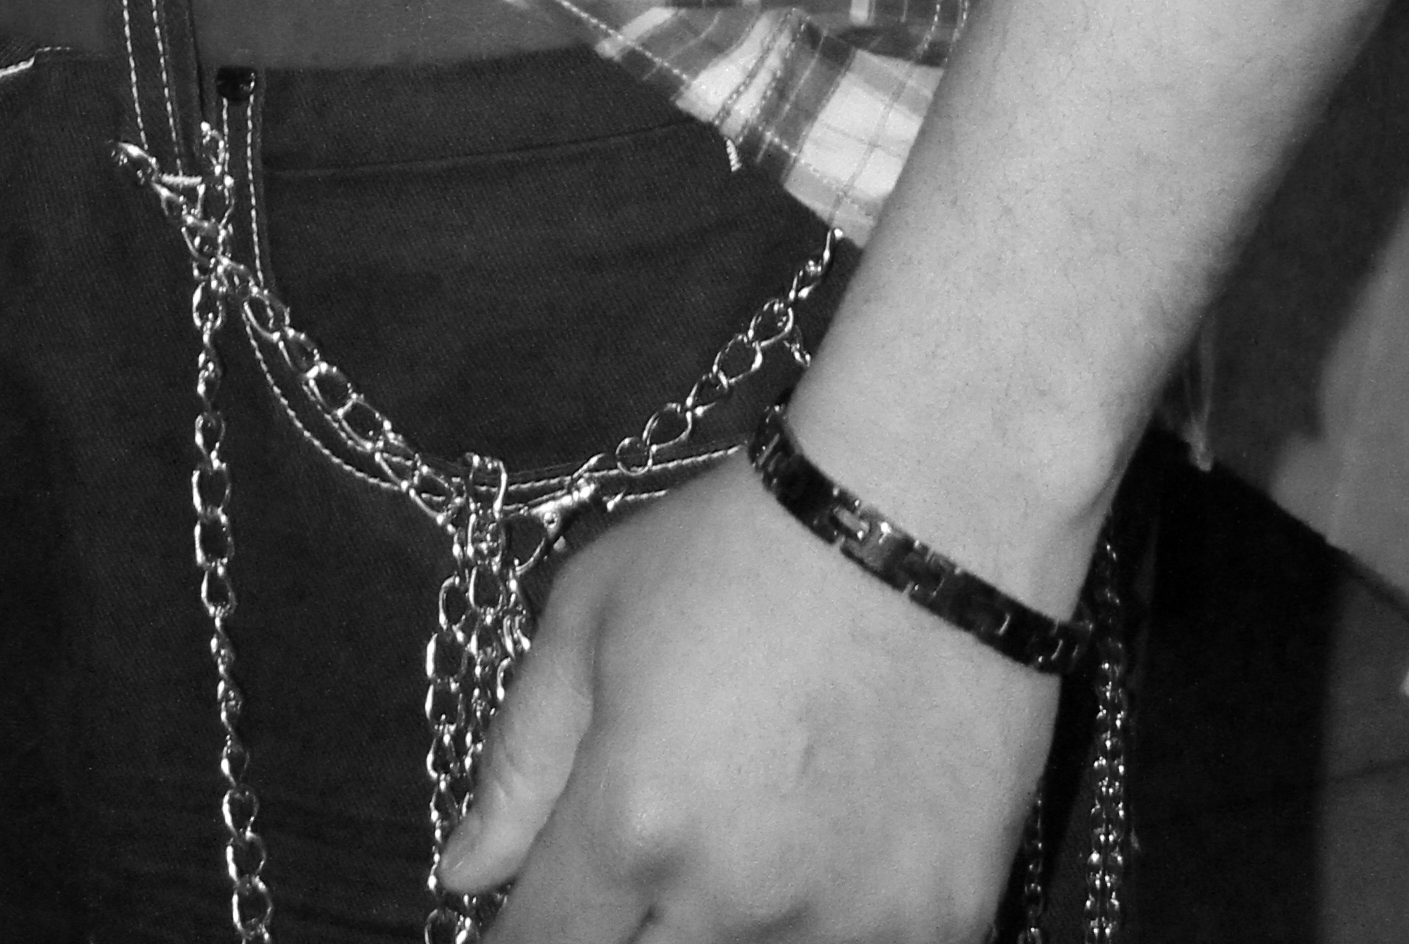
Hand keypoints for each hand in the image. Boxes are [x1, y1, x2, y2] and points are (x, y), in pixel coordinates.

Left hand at [438, 457, 1055, 943]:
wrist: (934, 508)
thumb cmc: (741, 542)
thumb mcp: (594, 612)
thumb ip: (521, 760)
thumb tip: (464, 877)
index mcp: (633, 823)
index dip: (527, 936)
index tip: (546, 905)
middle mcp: (732, 900)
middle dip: (627, 929)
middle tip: (656, 848)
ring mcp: (846, 926)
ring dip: (729, 926)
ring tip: (754, 827)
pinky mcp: (944, 926)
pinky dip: (830, 922)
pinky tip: (837, 842)